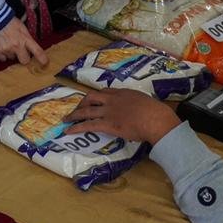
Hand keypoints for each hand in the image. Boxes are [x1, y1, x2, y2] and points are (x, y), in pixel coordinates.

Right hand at [0, 17, 48, 66]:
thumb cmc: (9, 22)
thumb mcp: (22, 28)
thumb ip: (27, 38)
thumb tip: (31, 48)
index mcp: (25, 38)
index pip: (37, 51)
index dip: (42, 59)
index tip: (45, 63)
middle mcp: (17, 46)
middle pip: (25, 61)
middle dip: (24, 58)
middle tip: (21, 52)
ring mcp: (6, 50)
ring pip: (12, 58)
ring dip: (12, 53)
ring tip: (8, 43)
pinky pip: (2, 58)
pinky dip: (3, 54)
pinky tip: (2, 45)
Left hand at [65, 88, 180, 144]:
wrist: (154, 118)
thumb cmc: (155, 112)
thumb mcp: (146, 102)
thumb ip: (139, 105)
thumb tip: (141, 111)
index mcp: (123, 93)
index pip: (106, 91)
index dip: (98, 96)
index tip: (94, 100)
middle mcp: (113, 99)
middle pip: (92, 97)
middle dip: (83, 102)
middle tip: (78, 109)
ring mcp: (108, 111)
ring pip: (86, 110)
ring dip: (74, 114)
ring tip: (66, 119)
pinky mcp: (106, 124)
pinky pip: (87, 125)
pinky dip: (76, 127)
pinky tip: (69, 131)